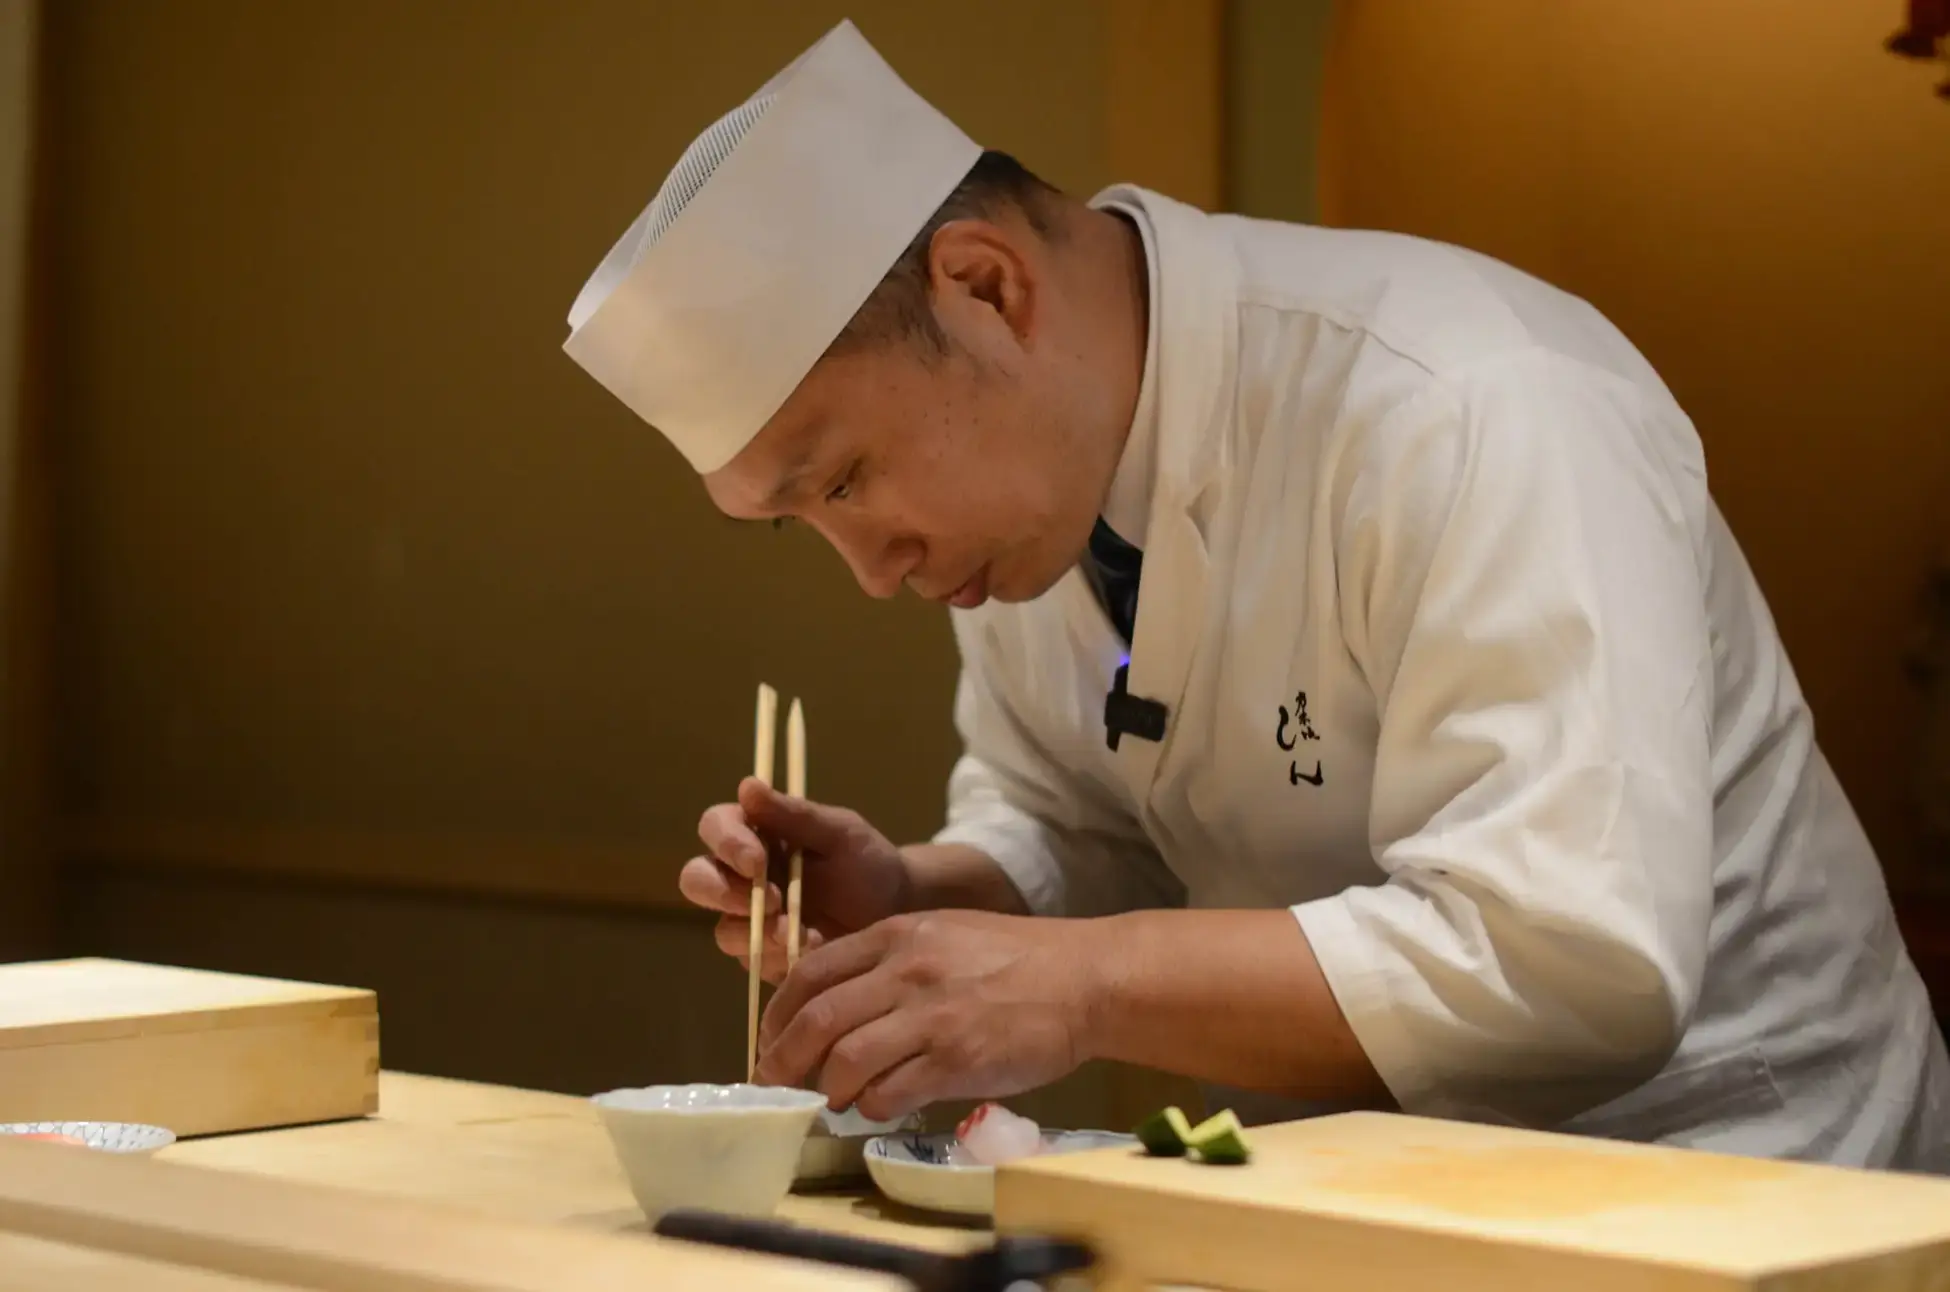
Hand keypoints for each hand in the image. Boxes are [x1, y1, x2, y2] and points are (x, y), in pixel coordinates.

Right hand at [679, 778, 911, 982]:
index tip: (756, 860)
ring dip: (758, 932)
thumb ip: (795, 814)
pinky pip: (753, 962)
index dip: (726, 843)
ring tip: (801, 932)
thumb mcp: (839, 833)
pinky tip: (812, 947)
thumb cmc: (866, 863)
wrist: (894, 912)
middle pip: (696, 880)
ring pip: (724, 930)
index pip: (715, 827)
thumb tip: (747, 785)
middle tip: (768, 902)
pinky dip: (780, 956)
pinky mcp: (763, 956)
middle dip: (723, 893)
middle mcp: (741, 877)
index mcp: (754, 834)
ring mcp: (749, 920)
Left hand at [753, 910, 1097, 1120]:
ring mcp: (931, 1016)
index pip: (810, 973)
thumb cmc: (1016, 960)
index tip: (770, 1040)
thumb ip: (892, 963)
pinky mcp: (957, 1059)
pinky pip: (891, 1092)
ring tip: (835, 1100)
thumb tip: (840, 1009)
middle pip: (816, 1020)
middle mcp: (906, 971)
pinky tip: (878, 1108)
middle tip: (774, 1084)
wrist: (1083, 979)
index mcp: (897, 937)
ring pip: (845, 1060)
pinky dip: (873, 1106)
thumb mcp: (944, 937)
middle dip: (782, 1060)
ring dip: (829, 1089)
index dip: (777, 1014)